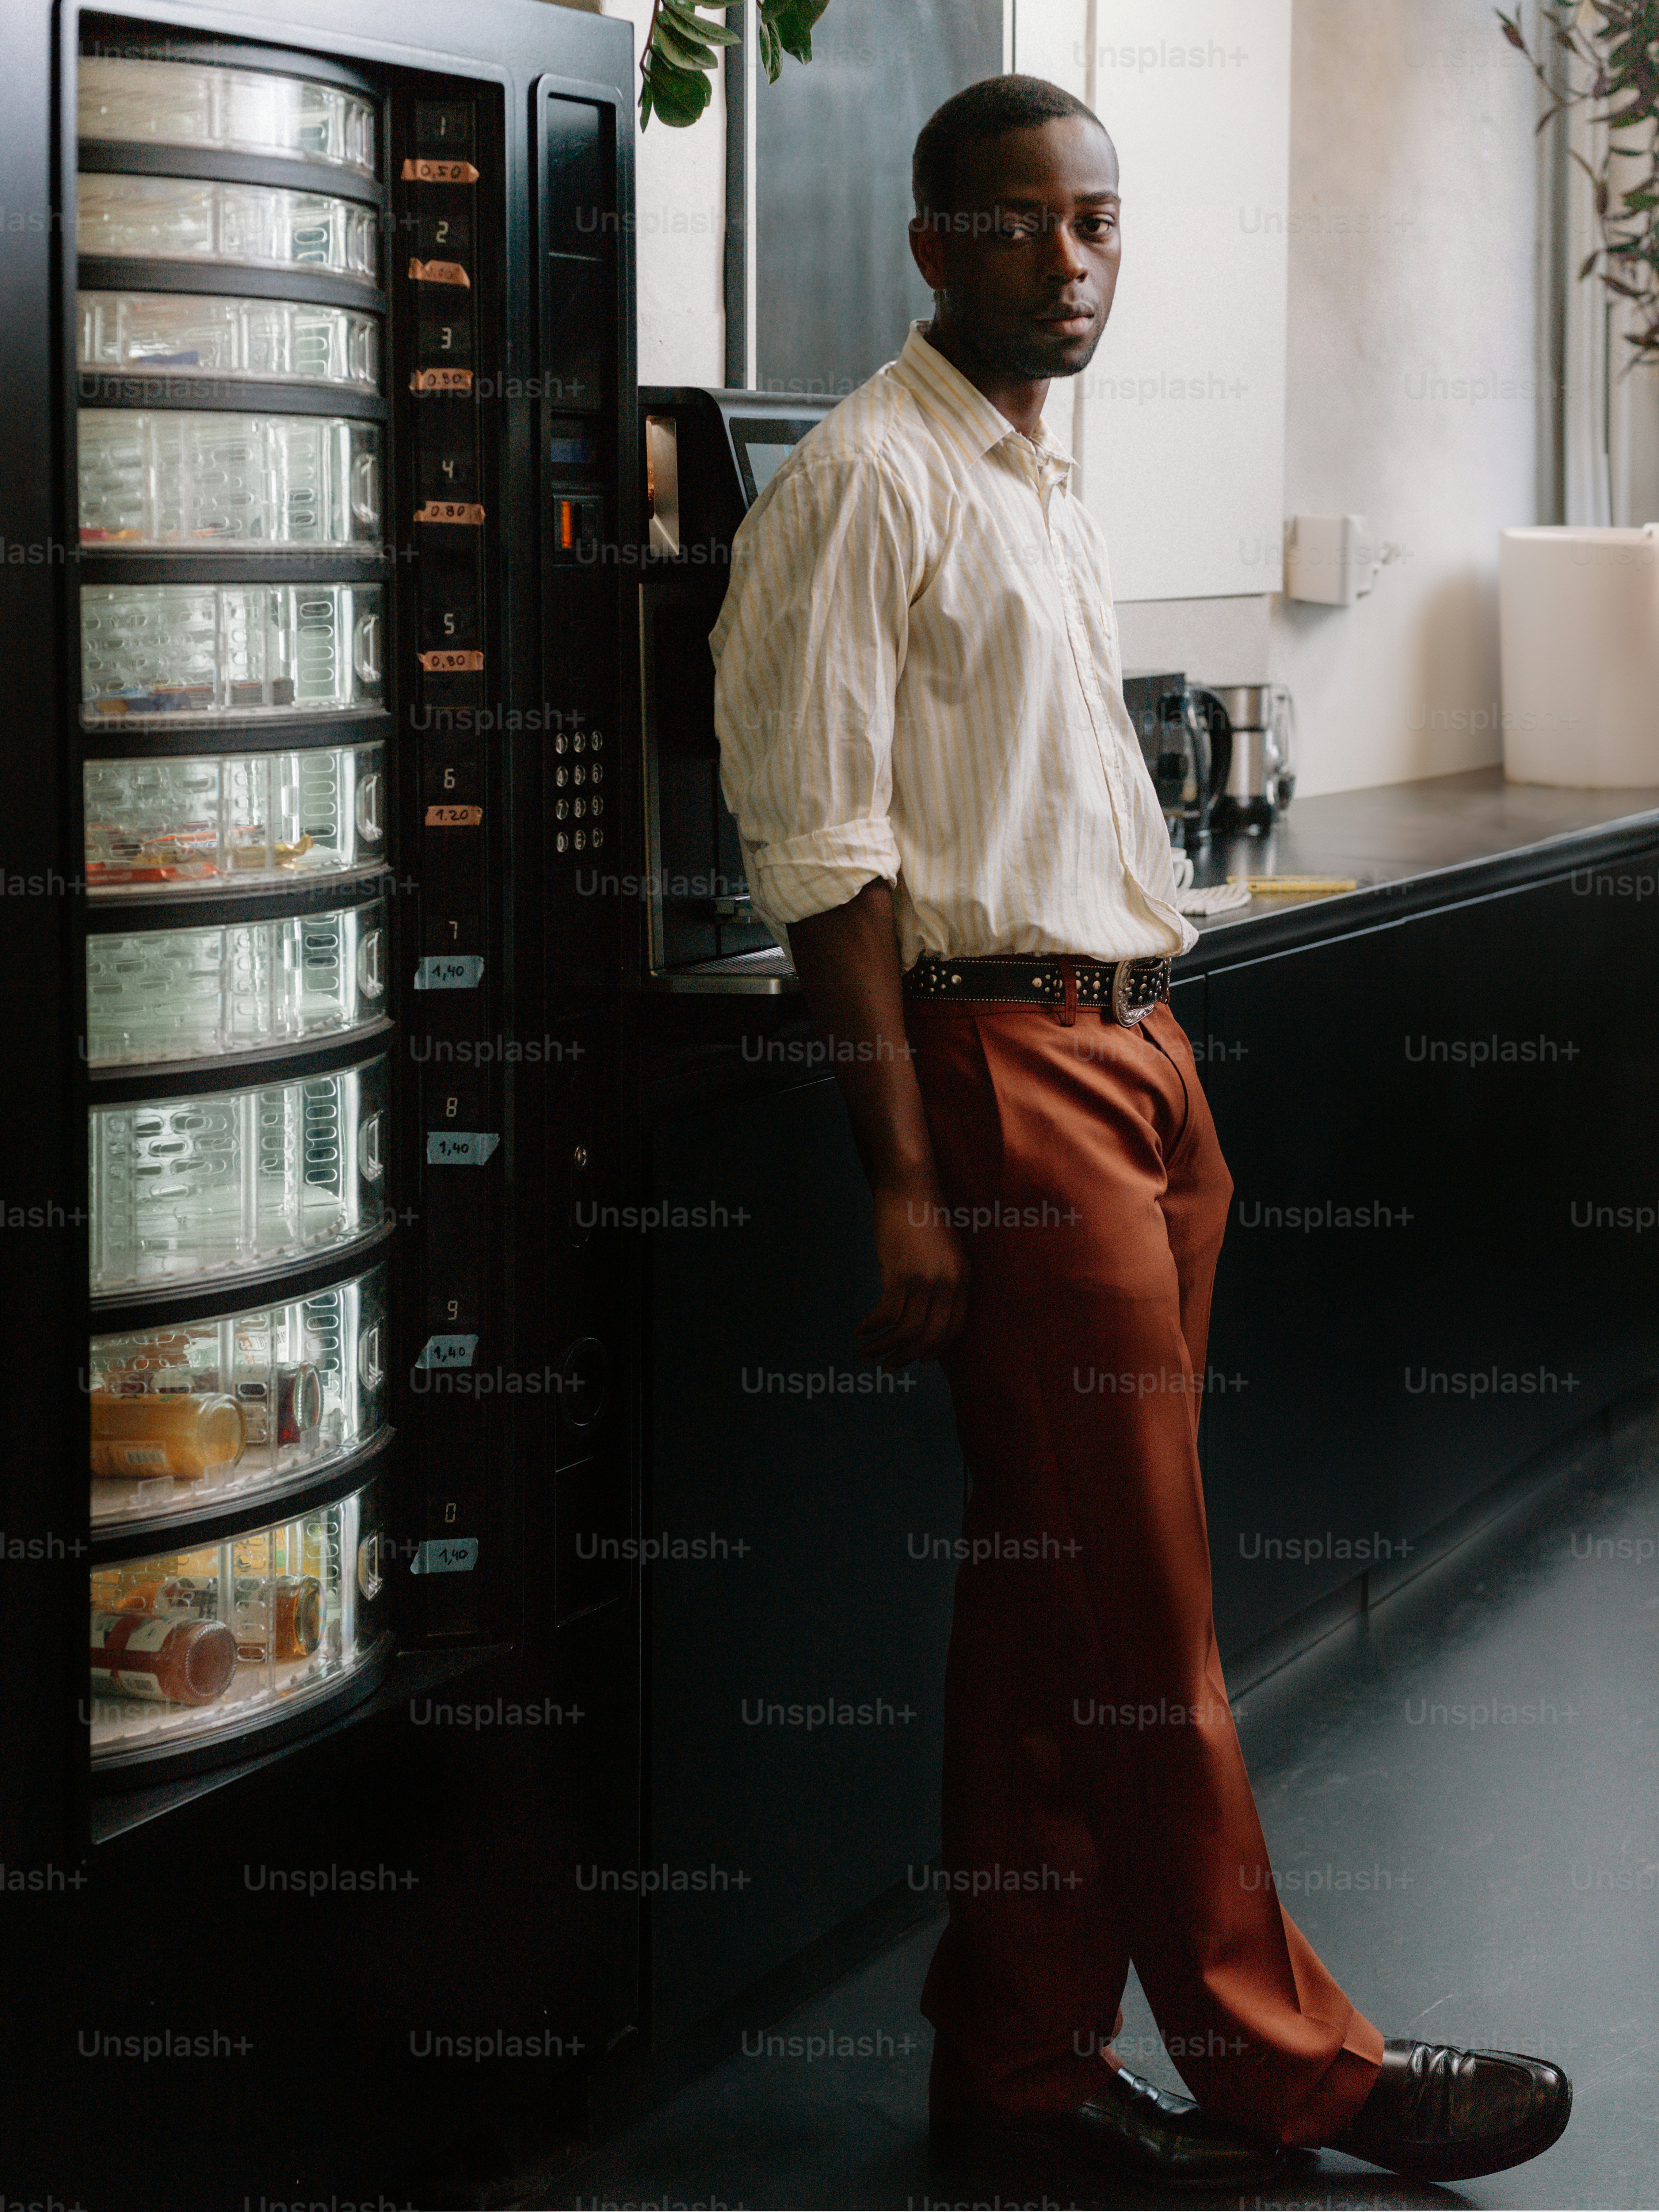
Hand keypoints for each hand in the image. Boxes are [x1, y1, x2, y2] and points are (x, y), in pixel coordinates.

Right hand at [855, 1186, 970, 1368]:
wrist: (910, 1189)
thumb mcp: (946, 1253)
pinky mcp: (899, 1275)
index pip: (954, 1330)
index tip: (919, 1361)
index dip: (935, 1350)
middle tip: (889, 1367)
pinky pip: (885, 1315)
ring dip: (883, 1348)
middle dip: (906, 1358)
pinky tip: (859, 1329)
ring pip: (905, 1332)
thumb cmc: (924, 1218)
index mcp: (964, 1280)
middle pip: (929, 1338)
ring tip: (866, 1354)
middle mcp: (948, 1286)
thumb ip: (943, 1282)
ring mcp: (924, 1282)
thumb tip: (925, 1313)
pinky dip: (870, 1327)